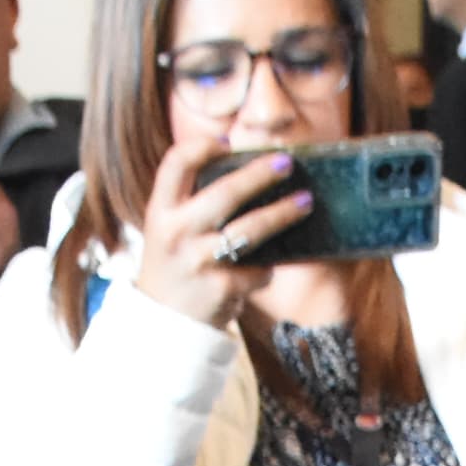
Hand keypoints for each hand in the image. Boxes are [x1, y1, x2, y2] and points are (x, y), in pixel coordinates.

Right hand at [130, 126, 308, 331]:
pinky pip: (258, 269)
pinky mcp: (222, 288)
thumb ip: (193, 202)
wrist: (165, 323)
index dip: (202, 147)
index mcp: (160, 211)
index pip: (175, 164)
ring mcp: (199, 261)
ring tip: (305, 202)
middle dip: (260, 174)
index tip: (227, 142)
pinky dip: (267, 267)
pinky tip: (267, 267)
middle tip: (286, 163)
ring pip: (251, 230)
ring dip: (283, 214)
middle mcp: (176, 233)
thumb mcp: (170, 229)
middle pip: (225, 193)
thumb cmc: (176, 265)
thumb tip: (249, 173)